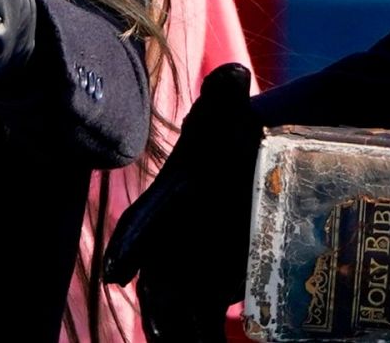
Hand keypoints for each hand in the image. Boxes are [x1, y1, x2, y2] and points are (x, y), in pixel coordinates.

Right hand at [101, 64, 262, 341]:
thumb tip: (233, 72)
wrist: (271, 160)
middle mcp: (174, 238)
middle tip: (168, 334)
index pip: (142, 225)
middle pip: (158, 282)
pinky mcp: (217, 287)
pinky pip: (202, 322)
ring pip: (178, 310)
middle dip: (161, 314)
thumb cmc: (239, 137)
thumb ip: (225, 98)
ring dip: (182, 333)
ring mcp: (195, 266)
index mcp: (170, 201)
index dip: (130, 247)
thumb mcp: (231, 120)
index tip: (118, 272)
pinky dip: (206, 335)